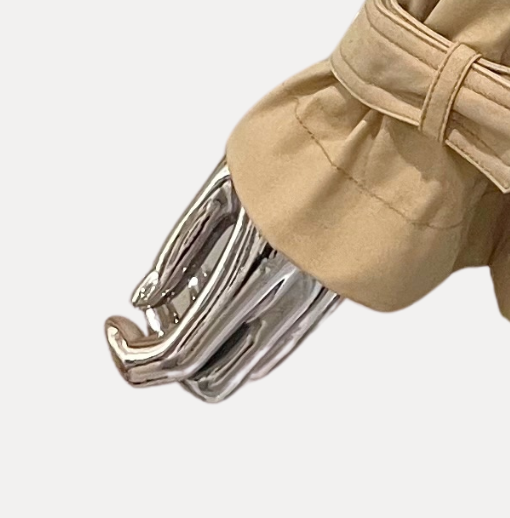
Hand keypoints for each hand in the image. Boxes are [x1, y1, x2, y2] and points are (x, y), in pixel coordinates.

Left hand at [105, 159, 340, 401]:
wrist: (387, 141)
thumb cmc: (301, 148)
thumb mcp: (227, 184)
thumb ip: (182, 246)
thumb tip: (143, 298)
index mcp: (248, 270)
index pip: (177, 353)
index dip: (131, 352)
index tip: (114, 322)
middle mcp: (280, 300)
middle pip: (205, 377)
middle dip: (163, 360)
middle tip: (152, 316)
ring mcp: (308, 306)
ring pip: (240, 371)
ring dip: (201, 351)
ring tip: (192, 299)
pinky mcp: (329, 301)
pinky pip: (275, 347)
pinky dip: (236, 339)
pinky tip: (227, 297)